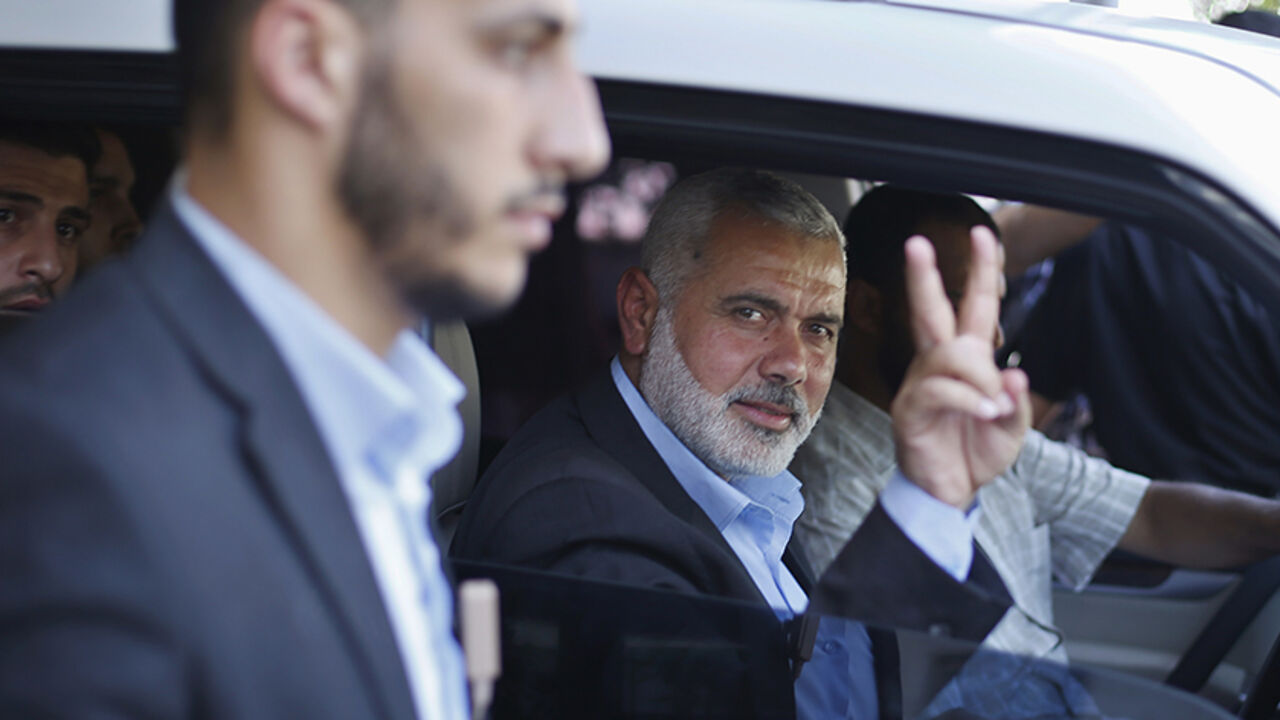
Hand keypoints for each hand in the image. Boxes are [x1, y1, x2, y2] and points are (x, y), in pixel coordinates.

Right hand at [891, 227, 1030, 508]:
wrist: (950, 494)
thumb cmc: (975, 454)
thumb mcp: (1011, 428)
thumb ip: (1016, 401)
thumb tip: (1014, 373)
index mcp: (965, 362)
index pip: (972, 307)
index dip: (980, 271)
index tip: (982, 234)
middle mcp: (938, 366)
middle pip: (931, 312)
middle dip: (925, 277)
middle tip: (916, 243)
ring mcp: (920, 386)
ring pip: (949, 354)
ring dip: (979, 377)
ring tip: (993, 407)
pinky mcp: (910, 411)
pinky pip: (941, 391)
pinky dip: (969, 400)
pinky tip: (984, 413)